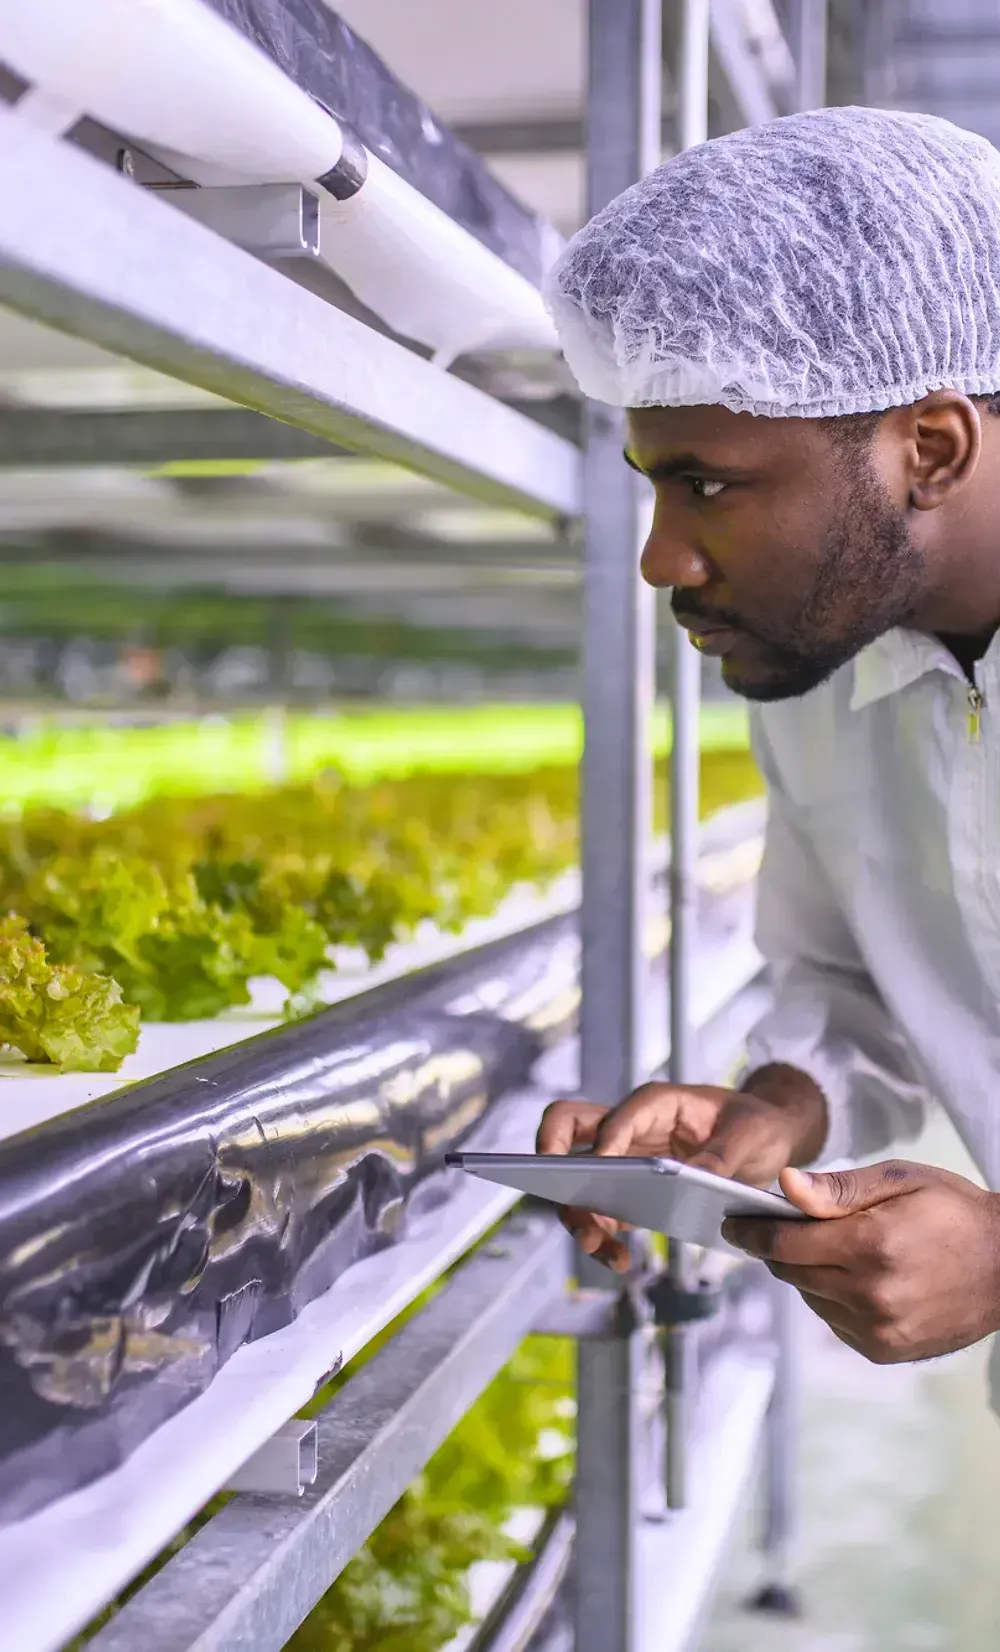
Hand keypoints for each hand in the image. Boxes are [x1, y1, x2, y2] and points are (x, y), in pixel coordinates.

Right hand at [536, 1067, 826, 1271]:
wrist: (769, 1141)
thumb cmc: (757, 1123)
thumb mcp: (751, 1133)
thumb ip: (723, 1153)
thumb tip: (696, 1177)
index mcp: (656, 1104)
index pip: (615, 1117)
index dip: (606, 1141)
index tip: (604, 1167)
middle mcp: (629, 1129)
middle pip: (566, 1127)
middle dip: (551, 1157)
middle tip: (557, 1188)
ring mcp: (624, 1163)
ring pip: (577, 1179)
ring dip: (576, 1212)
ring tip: (595, 1245)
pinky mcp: (630, 1196)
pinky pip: (601, 1214)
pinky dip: (602, 1238)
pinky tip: (620, 1260)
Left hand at [724, 1160, 999, 1363]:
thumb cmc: (953, 1212)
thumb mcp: (899, 1181)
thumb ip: (838, 1189)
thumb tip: (784, 1186)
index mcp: (871, 1246)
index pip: (786, 1244)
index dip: (752, 1232)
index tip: (731, 1223)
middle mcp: (871, 1295)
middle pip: (792, 1273)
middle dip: (776, 1249)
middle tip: (771, 1228)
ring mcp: (879, 1329)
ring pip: (811, 1298)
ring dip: (806, 1273)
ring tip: (826, 1249)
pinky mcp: (886, 1350)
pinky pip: (834, 1321)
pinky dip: (830, 1298)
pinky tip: (851, 1277)